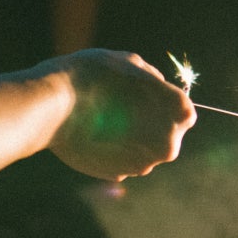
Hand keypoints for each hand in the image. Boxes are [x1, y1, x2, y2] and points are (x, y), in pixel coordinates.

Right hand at [44, 49, 195, 180]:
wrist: (52, 108)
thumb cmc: (93, 78)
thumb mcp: (129, 63)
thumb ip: (152, 77)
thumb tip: (158, 85)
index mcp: (179, 117)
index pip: (185, 110)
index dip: (168, 100)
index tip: (148, 93)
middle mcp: (167, 146)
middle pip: (165, 131)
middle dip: (151, 120)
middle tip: (122, 102)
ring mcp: (142, 165)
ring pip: (143, 146)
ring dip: (130, 134)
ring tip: (104, 115)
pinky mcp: (117, 174)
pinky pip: (122, 157)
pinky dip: (112, 146)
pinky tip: (93, 131)